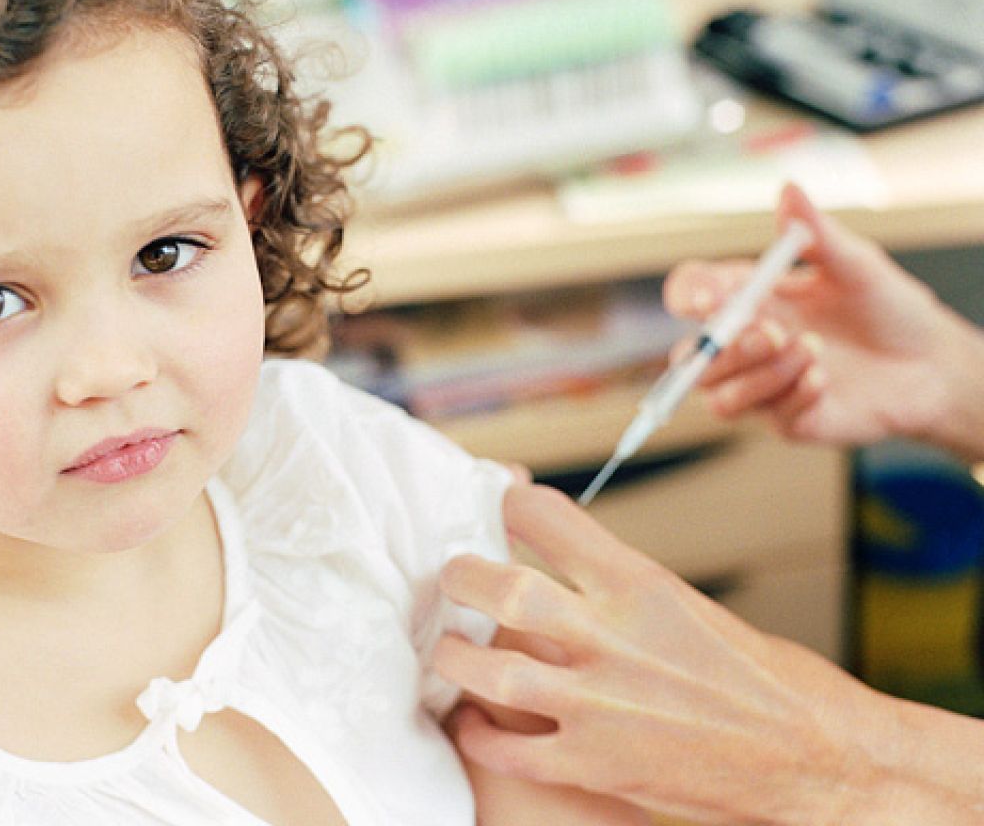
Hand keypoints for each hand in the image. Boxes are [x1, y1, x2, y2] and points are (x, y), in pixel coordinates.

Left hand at [435, 483, 880, 824]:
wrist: (820, 762)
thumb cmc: (771, 683)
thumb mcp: (693, 609)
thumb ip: (624, 591)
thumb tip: (568, 571)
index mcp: (644, 588)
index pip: (550, 519)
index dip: (508, 506)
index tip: (493, 507)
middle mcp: (615, 640)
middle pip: (503, 590)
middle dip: (461, 578)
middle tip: (451, 577)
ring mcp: (601, 707)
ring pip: (489, 672)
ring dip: (456, 658)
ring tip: (451, 650)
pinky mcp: (596, 766)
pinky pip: (508, 749)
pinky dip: (479, 734)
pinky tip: (474, 722)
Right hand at [663, 184, 974, 450]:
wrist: (933, 363)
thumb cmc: (889, 308)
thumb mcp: (856, 263)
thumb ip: (816, 232)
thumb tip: (789, 190)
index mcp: (750, 297)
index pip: (692, 292)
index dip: (688, 294)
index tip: (708, 297)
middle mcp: (747, 344)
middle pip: (693, 356)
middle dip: (724, 347)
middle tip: (772, 332)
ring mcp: (763, 384)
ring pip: (720, 396)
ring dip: (760, 374)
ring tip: (814, 351)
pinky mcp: (788, 419)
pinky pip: (768, 417)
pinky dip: (794, 395)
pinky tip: (825, 379)